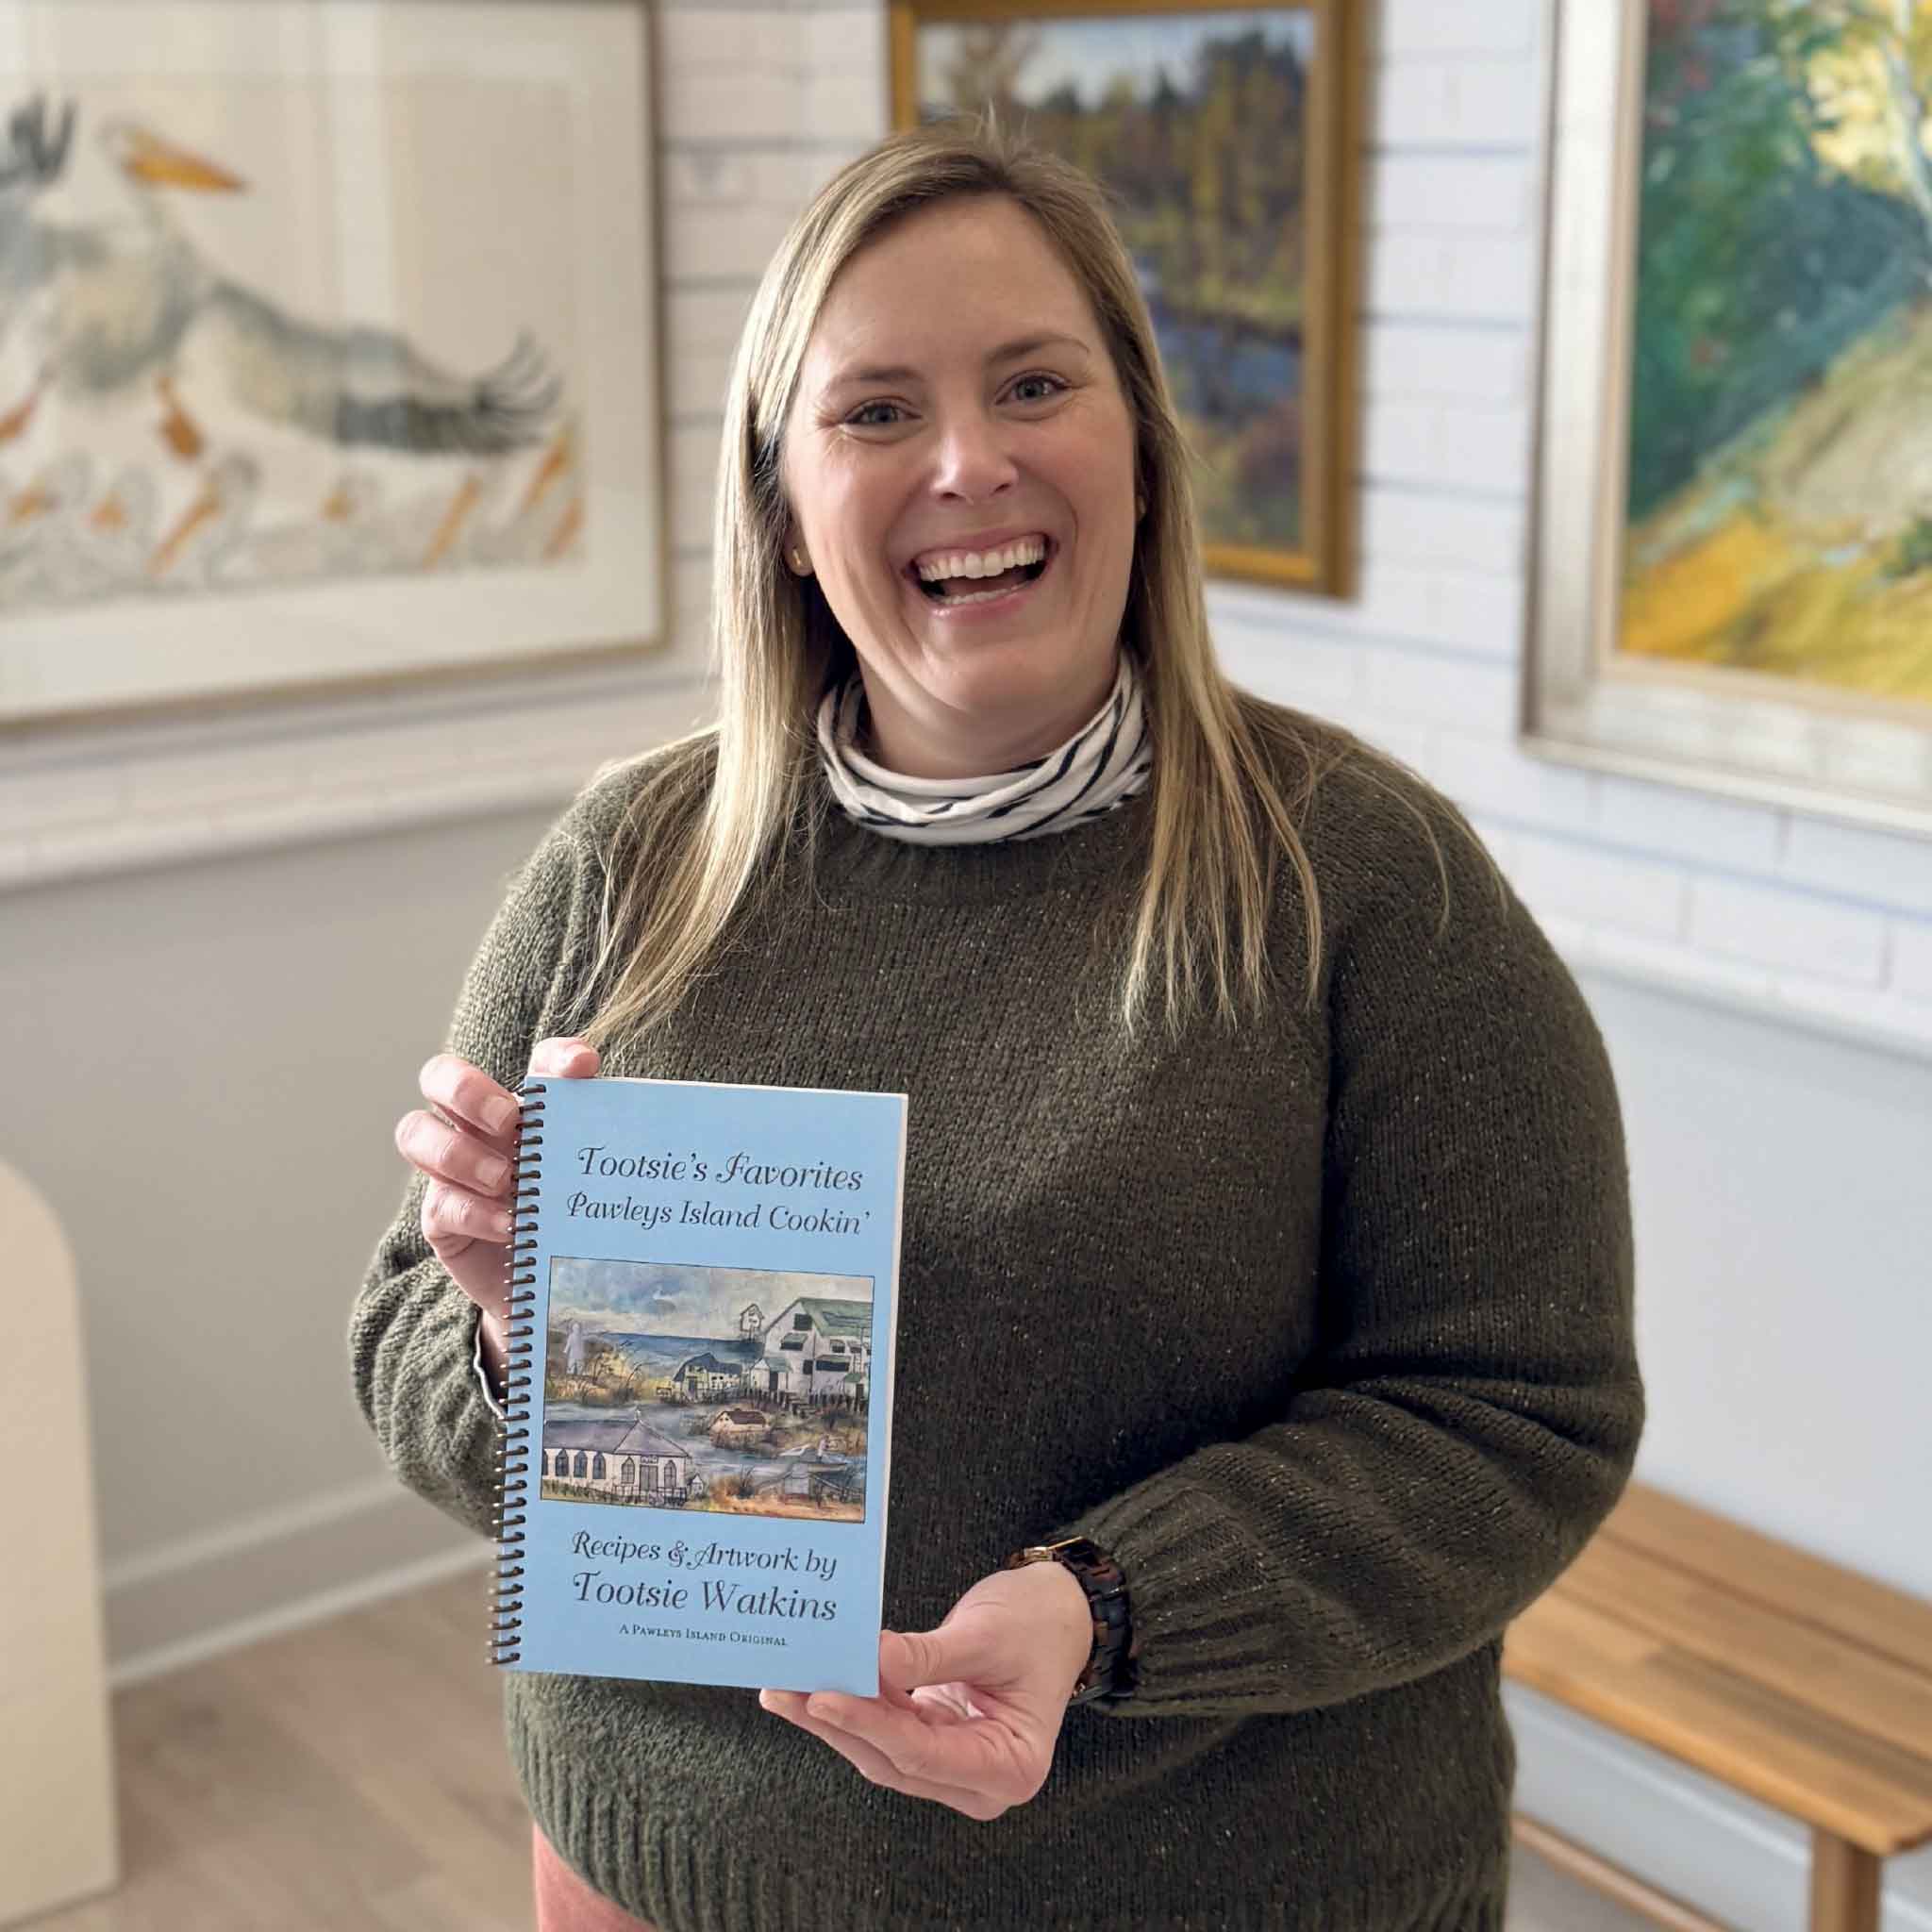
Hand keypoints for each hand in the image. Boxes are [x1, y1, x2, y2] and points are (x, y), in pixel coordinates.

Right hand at [393, 1034, 598, 1315]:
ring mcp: (452, 1169)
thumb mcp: (588, 1179)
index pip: (539, 1062)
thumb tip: (609, 1102)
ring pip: (416, 1132)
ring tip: (504, 1180)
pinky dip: (475, 1212)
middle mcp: (480, 1126)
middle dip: (466, 1089)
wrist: (553, 1286)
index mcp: (528, 1106)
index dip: (557, 1056)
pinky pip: (441, 1203)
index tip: (583, 1068)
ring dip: (460, 1153)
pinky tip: (508, 1224)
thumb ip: (598, 1139)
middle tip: (506, 1119)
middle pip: (440, 1076)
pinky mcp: (441, 1217)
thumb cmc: (571, 1219)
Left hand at [759, 1557, 1092, 1820]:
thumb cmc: (1039, 1623)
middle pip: (893, 1759)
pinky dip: (854, 1702)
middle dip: (837, 1723)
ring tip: (785, 1686)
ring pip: (882, 1748)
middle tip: (785, 1691)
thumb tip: (869, 1661)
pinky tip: (814, 1682)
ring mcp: (955, 1763)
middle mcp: (980, 1780)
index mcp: (1009, 1768)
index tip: (823, 1697)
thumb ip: (928, 1655)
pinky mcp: (936, 1738)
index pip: (923, 1754)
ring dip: (834, 1716)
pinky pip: (887, 1726)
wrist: (1061, 1611)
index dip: (870, 1725)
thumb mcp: (987, 1635)